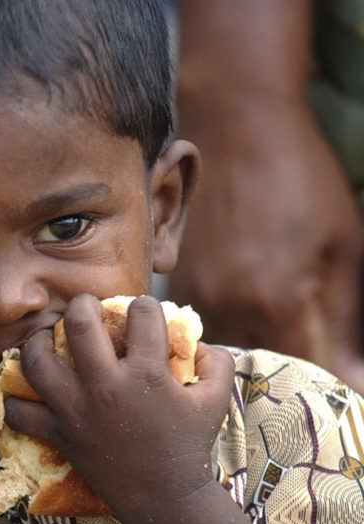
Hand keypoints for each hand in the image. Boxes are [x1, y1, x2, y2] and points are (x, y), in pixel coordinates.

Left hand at [7, 294, 234, 517]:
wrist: (164, 498)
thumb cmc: (189, 446)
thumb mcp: (216, 402)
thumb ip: (218, 363)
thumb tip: (201, 340)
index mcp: (147, 374)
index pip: (142, 315)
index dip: (145, 305)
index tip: (141, 310)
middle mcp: (106, 387)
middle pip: (80, 325)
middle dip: (82, 305)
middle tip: (85, 307)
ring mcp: (77, 410)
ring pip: (37, 361)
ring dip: (38, 342)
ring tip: (46, 339)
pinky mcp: (58, 434)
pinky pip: (20, 413)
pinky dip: (12, 401)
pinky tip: (18, 388)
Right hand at [170, 101, 363, 390]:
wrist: (236, 127)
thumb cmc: (300, 178)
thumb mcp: (342, 246)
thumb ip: (344, 320)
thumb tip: (354, 378)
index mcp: (277, 301)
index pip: (305, 372)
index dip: (329, 387)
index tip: (346, 396)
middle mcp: (229, 306)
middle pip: (257, 370)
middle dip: (283, 379)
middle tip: (307, 380)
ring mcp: (197, 293)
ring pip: (222, 349)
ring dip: (247, 357)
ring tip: (270, 346)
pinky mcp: (178, 278)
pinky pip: (200, 323)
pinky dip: (223, 329)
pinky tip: (240, 317)